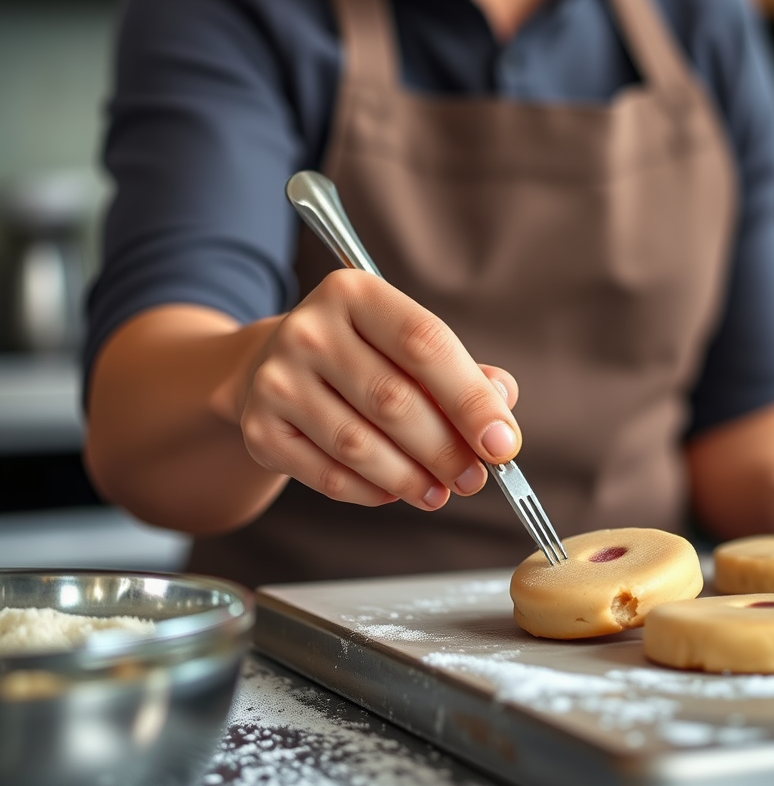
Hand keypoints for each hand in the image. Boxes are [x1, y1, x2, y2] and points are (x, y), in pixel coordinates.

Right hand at [232, 270, 520, 511]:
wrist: (270, 368)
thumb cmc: (361, 358)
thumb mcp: (409, 346)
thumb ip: (464, 374)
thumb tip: (501, 412)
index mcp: (355, 293)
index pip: (425, 344)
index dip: (471, 400)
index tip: (503, 445)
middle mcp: (308, 329)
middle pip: (393, 401)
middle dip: (445, 450)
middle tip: (473, 478)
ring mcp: (276, 379)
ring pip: (359, 445)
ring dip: (410, 479)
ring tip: (438, 492)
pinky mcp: (259, 429)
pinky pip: (327, 475)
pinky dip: (370, 492)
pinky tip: (394, 491)